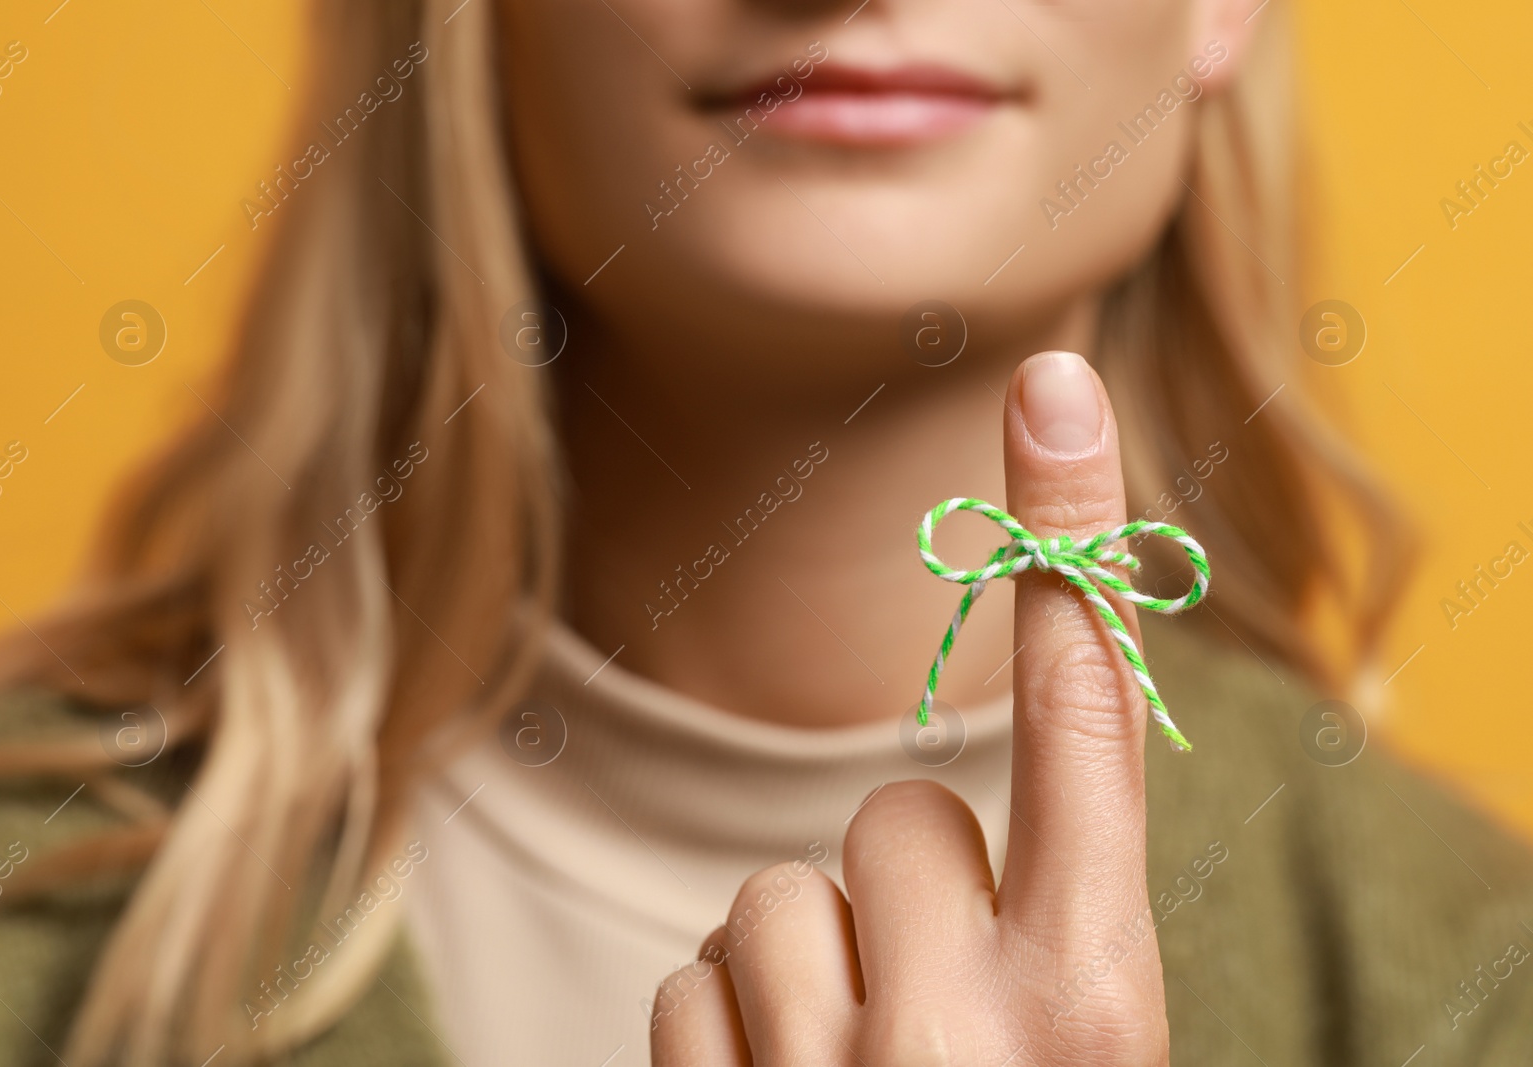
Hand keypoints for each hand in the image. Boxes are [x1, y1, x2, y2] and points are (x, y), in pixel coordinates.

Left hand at [651, 351, 1169, 1064]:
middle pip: (898, 813)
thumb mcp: (1078, 1039)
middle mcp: (964, 1030)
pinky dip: (729, 1029)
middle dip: (907, 890)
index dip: (1069, 543)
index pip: (1087, 723)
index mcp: (1095, 1000)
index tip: (1053, 390)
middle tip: (936, 1015)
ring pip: (775, 894)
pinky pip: (689, 976)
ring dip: (811, 970)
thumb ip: (1039, 921)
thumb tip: (912, 828)